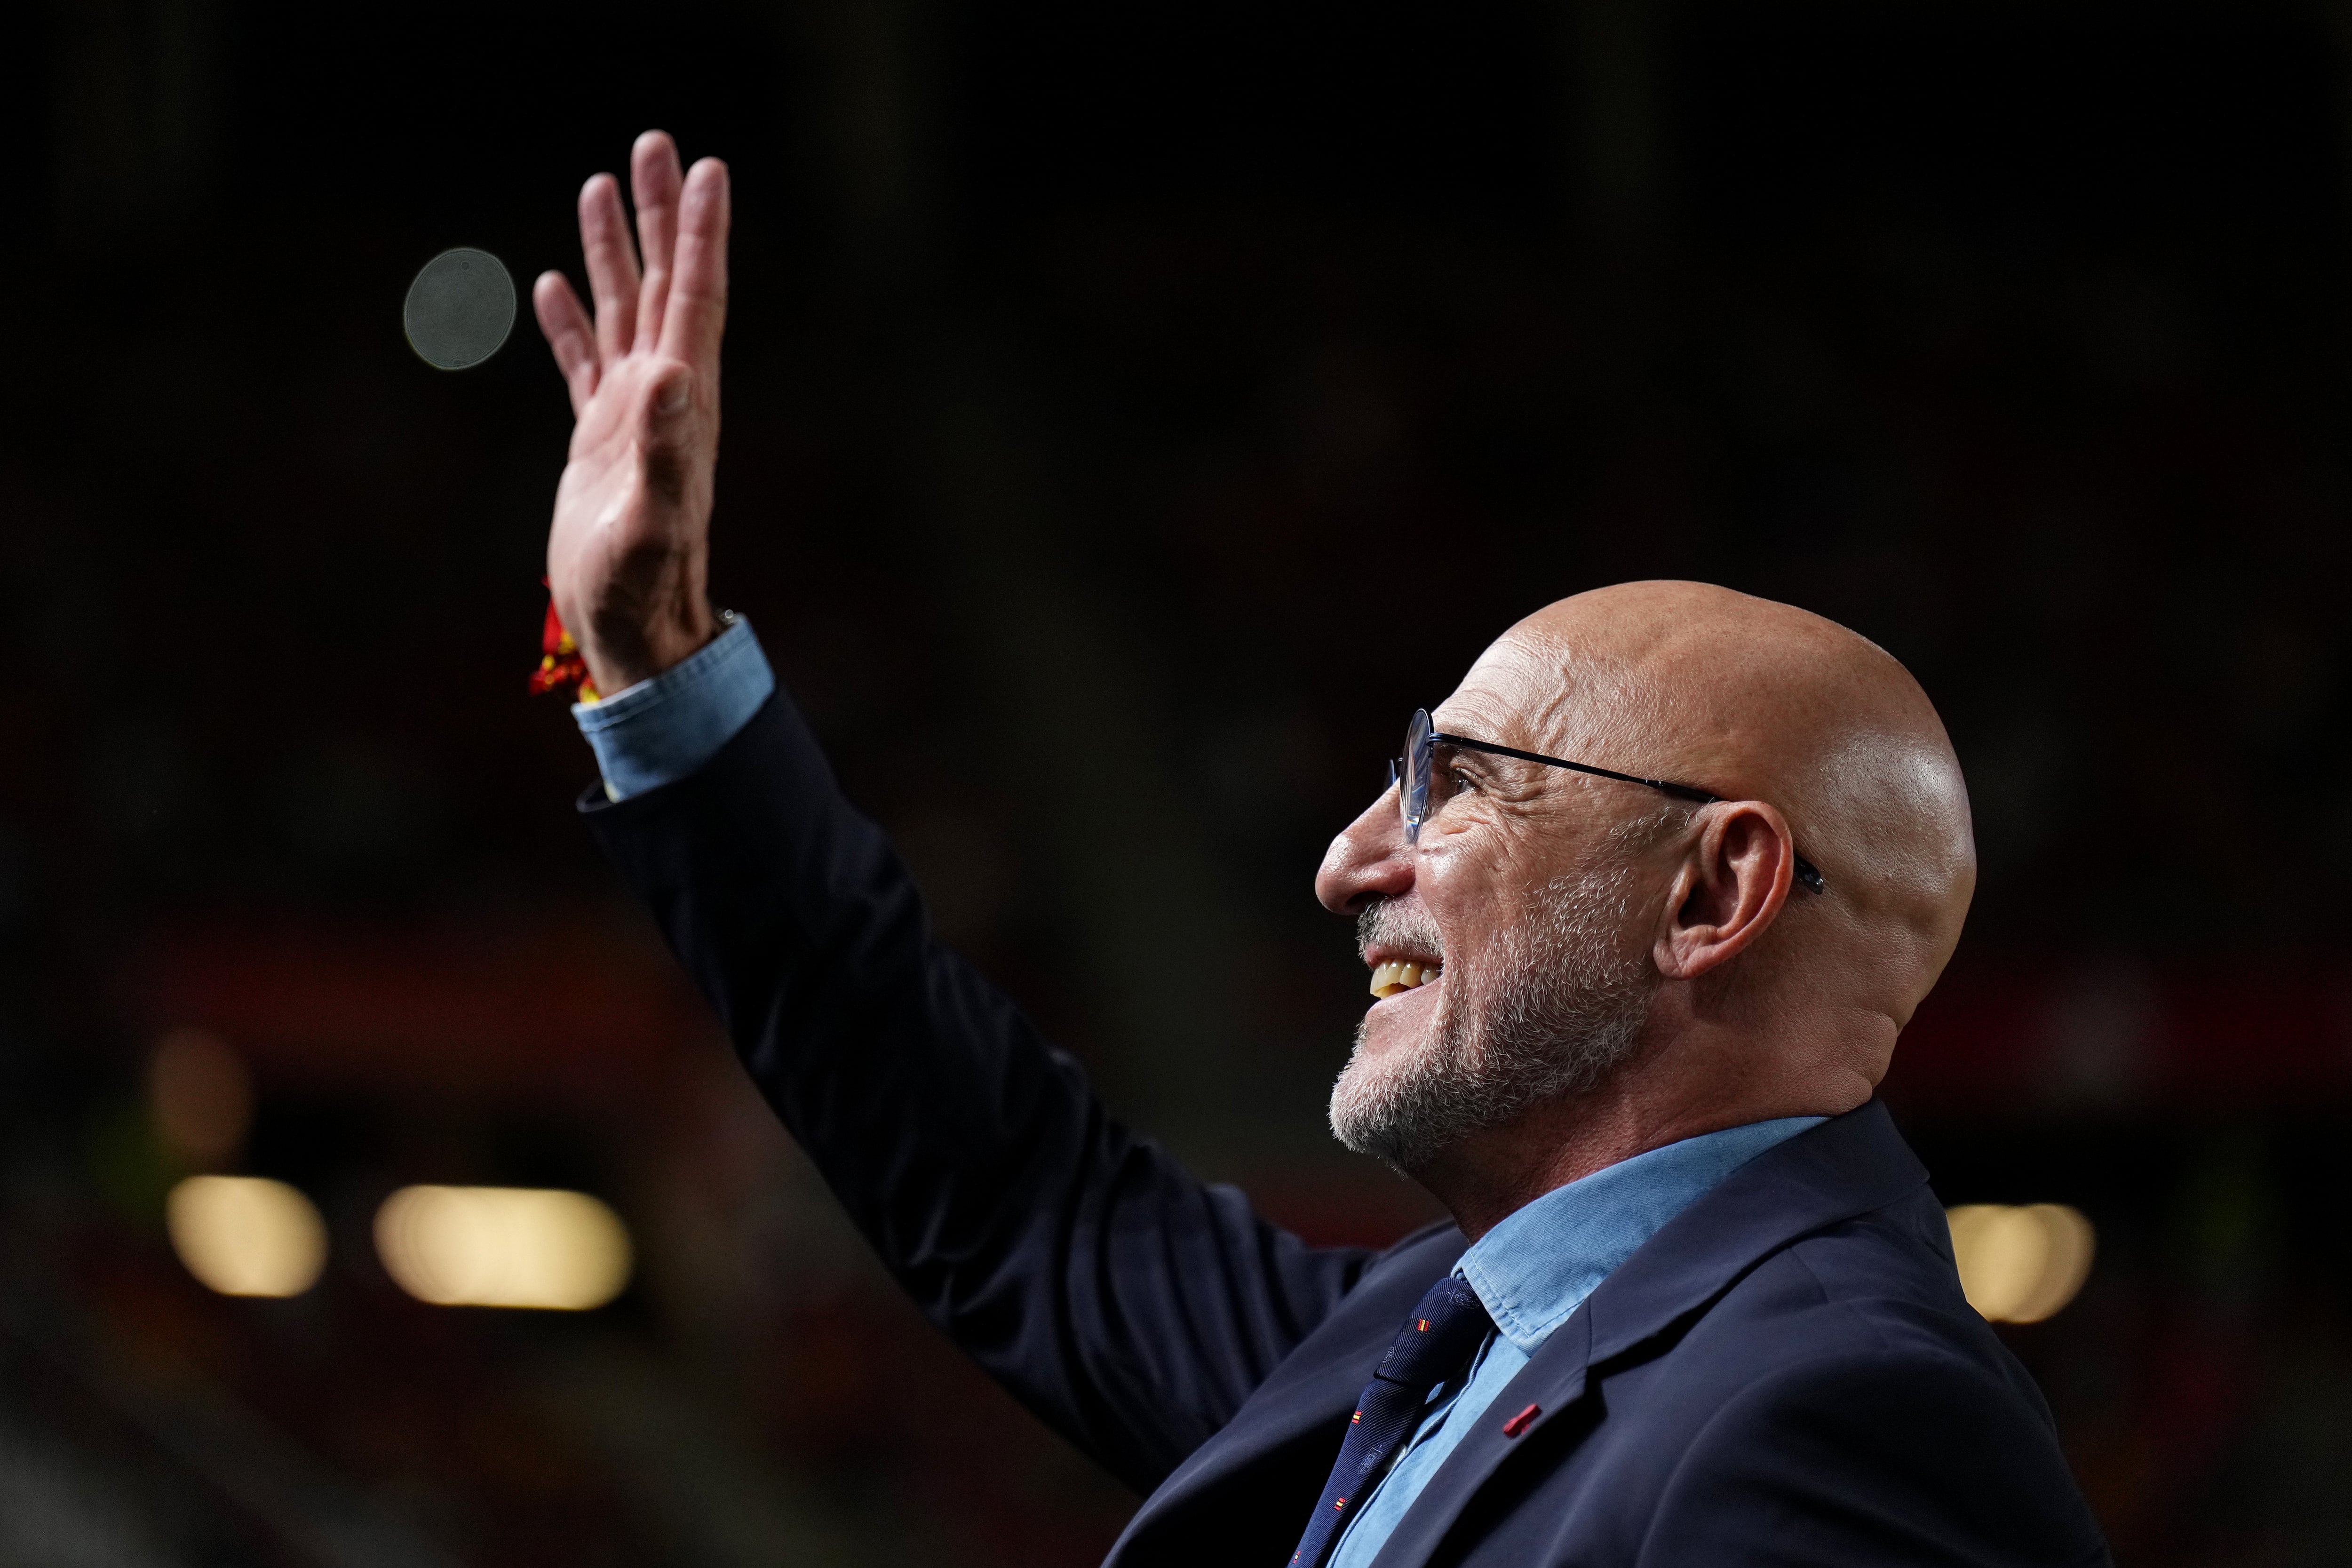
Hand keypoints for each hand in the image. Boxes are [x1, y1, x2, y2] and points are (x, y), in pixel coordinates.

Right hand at [533, 131, 730, 695]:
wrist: (636, 633)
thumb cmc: (647, 588)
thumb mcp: (655, 522)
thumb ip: (666, 451)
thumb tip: (669, 375)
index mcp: (683, 404)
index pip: (695, 297)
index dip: (699, 233)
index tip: (705, 168)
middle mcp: (664, 398)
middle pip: (663, 285)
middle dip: (658, 215)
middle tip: (652, 143)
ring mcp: (630, 417)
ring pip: (623, 312)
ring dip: (615, 252)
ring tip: (599, 185)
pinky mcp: (597, 443)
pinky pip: (584, 365)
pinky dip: (571, 323)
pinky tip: (558, 285)